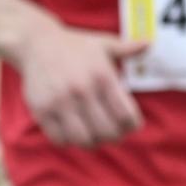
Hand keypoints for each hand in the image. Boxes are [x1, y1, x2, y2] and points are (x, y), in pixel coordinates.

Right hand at [16, 23, 149, 148]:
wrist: (37, 44)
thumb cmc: (75, 46)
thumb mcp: (103, 43)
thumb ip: (127, 48)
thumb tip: (149, 44)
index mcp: (101, 75)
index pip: (124, 114)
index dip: (132, 125)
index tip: (133, 126)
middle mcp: (82, 90)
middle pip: (106, 131)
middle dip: (116, 137)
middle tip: (116, 134)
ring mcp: (60, 102)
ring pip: (83, 139)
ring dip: (94, 142)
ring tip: (97, 136)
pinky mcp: (42, 111)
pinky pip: (59, 139)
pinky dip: (70, 141)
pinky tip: (75, 133)